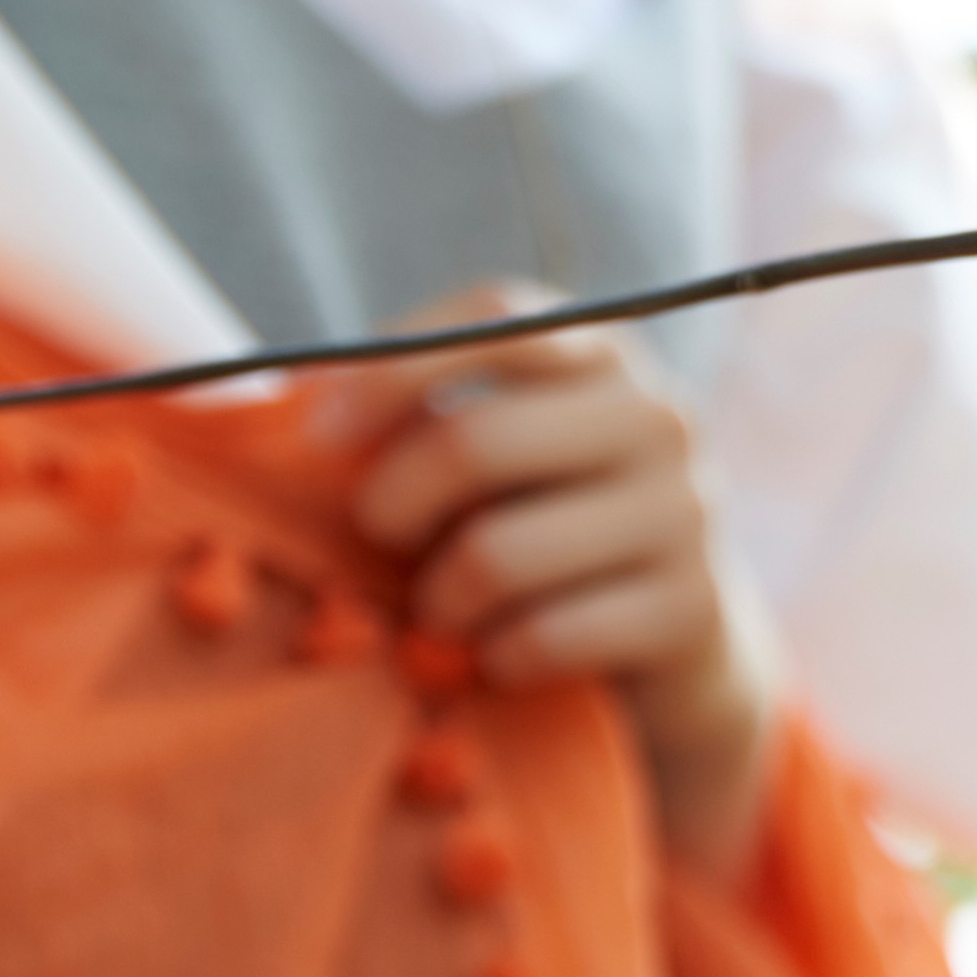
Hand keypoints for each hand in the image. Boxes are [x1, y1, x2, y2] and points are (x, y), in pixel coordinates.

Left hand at [333, 303, 777, 871]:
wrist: (678, 648)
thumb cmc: (545, 533)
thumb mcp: (494, 462)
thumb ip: (417, 417)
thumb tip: (285, 394)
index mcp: (603, 356)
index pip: (495, 318)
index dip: (391, 367)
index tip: (318, 434)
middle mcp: (657, 417)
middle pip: (476, 441)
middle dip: (393, 504)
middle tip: (377, 538)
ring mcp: (686, 511)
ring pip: (501, 553)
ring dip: (440, 599)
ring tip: (440, 612)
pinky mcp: (691, 608)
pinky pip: (546, 636)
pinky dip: (496, 658)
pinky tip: (498, 658)